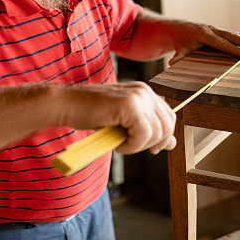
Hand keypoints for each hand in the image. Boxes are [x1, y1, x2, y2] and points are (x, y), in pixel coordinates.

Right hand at [59, 82, 175, 154]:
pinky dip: (132, 146)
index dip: (163, 136)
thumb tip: (172, 143)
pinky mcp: (129, 105)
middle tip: (132, 146)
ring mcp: (138, 96)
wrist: (67, 105)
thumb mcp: (125, 124)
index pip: (170, 117)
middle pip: (167, 126)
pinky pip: (142, 135)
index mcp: (145, 92)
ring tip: (121, 143)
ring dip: (139, 146)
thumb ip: (149, 130)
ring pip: (156, 132)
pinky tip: (118, 144)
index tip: (150, 148)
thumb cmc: (92, 114)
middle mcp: (144, 91)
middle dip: (153, 143)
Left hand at [167, 21, 239, 65]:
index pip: (222, 43)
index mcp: (204, 34)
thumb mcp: (178, 49)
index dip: (234, 49)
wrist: (178, 28)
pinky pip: (236, 35)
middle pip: (234, 36)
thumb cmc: (179, 41)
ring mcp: (218, 29)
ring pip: (238, 34)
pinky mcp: (221, 31)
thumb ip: (177, 57)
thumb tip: (172, 63)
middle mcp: (213, 30)